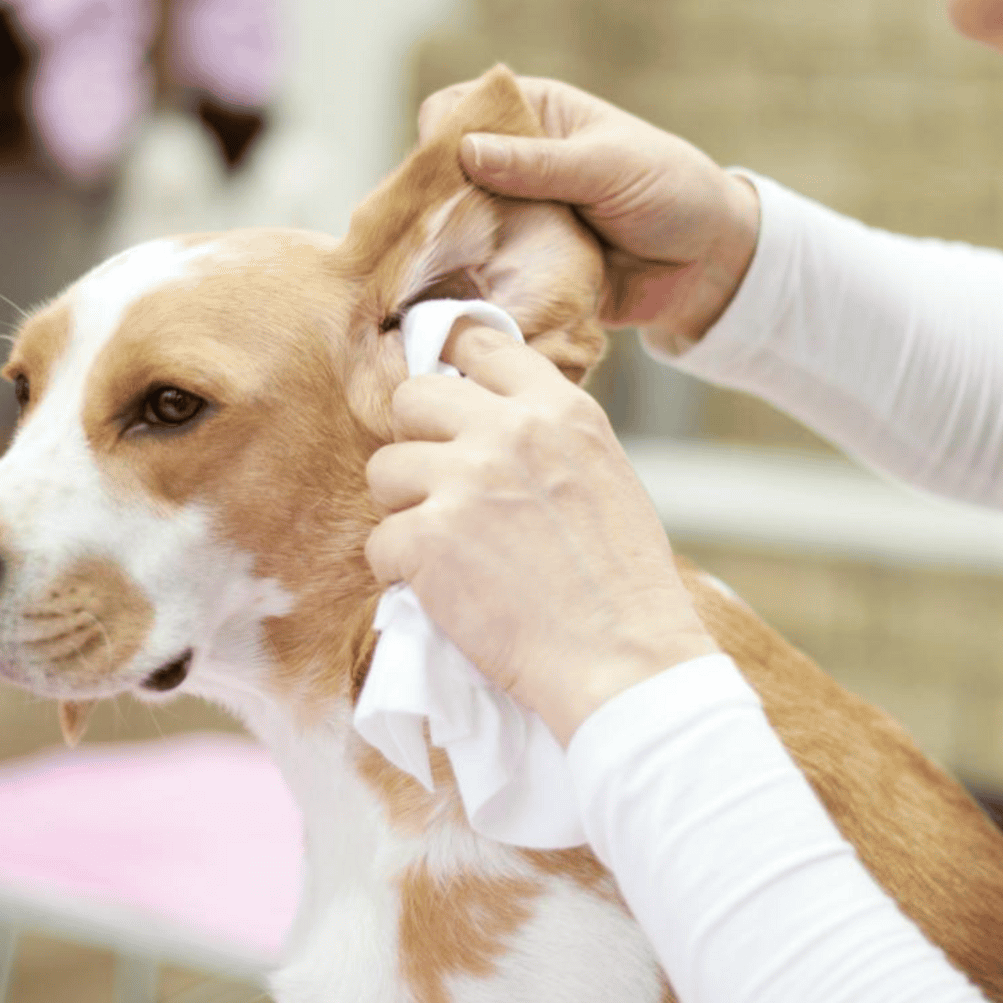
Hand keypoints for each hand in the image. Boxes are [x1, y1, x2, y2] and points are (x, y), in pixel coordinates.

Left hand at [364, 322, 719, 745]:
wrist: (622, 658)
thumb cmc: (622, 583)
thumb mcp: (603, 473)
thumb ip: (545, 438)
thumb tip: (486, 419)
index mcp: (559, 410)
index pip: (480, 344)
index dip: (451, 367)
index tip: (444, 399)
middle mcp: (509, 431)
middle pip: (413, 396)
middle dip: (415, 440)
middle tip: (435, 486)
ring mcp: (464, 481)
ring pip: (384, 469)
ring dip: (403, 509)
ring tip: (443, 547)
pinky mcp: (428, 538)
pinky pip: (380, 542)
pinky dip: (399, 572)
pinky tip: (441, 591)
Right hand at [419, 75, 760, 346]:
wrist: (709, 265)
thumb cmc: (670, 190)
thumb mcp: (608, 166)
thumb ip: (540, 163)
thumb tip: (466, 151)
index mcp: (533, 117)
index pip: (458, 108)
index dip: (439, 133)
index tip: (435, 169)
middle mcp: (511, 166)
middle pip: (442, 175)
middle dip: (430, 202)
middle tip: (429, 232)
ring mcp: (512, 220)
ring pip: (454, 230)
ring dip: (446, 250)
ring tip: (435, 272)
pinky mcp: (520, 270)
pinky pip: (481, 278)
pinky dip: (470, 290)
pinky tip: (457, 301)